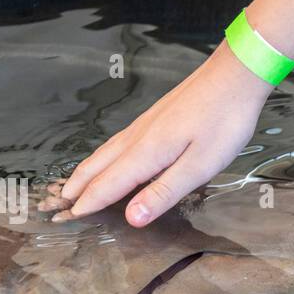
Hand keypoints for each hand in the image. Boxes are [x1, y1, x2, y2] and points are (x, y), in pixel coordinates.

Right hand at [57, 41, 272, 226]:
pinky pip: (117, 143)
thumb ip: (164, 192)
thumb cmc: (224, 121)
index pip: (109, 184)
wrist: (234, 75)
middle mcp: (138, 137)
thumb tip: (131, 218)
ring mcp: (144, 125)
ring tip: (73, 184)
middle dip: (78, 186)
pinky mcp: (154, 118)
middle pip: (99, 166)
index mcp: (146, 153)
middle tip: (58, 203)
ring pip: (106, 152)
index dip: (89, 203)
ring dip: (86, 171)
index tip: (68, 218)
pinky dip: (102, 156)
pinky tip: (108, 158)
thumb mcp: (199, 166)